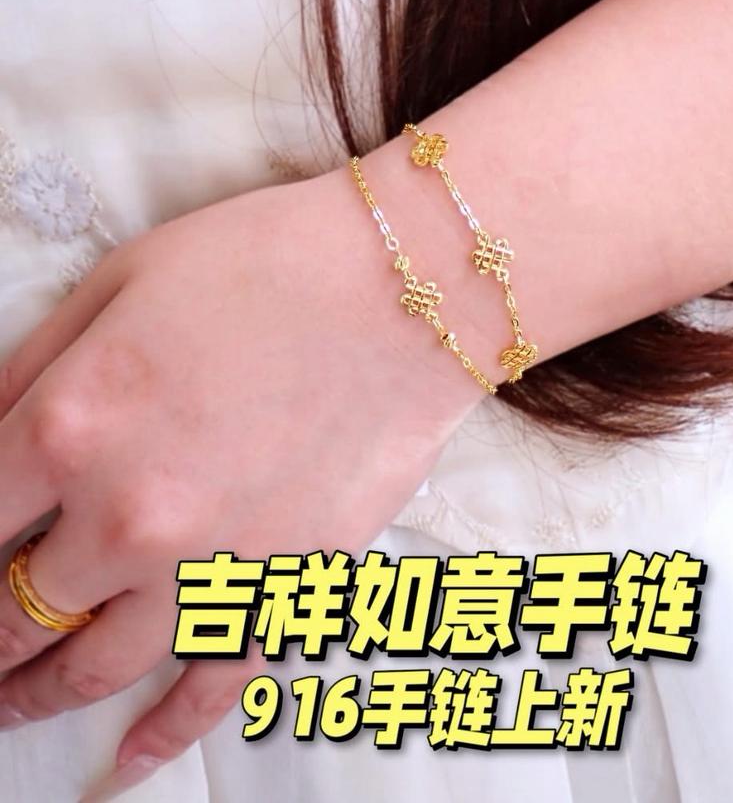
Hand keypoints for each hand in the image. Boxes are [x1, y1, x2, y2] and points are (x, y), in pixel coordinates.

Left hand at [0, 165, 481, 793]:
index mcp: (70, 427)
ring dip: (37, 695)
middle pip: (14, 612)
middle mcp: (127, 519)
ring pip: (94, 668)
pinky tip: (122, 764)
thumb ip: (29, 369)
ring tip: (12, 706)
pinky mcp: (283, 589)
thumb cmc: (269, 264)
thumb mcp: (120, 284)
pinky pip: (210, 692)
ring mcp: (210, 567)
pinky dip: (159, 739)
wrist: (408, 288)